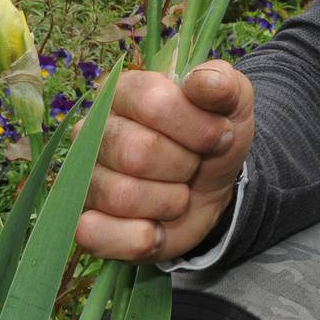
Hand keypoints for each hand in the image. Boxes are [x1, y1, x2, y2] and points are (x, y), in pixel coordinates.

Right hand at [74, 61, 254, 262]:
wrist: (215, 186)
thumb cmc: (214, 135)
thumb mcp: (234, 103)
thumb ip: (223, 84)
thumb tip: (204, 82)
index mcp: (126, 92)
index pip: (152, 102)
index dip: (196, 126)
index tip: (220, 134)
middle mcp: (94, 132)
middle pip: (137, 152)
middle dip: (185, 164)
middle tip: (195, 164)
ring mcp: (86, 179)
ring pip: (122, 195)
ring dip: (171, 200)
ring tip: (179, 191)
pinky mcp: (86, 224)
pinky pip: (98, 235)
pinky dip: (141, 237)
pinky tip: (158, 227)